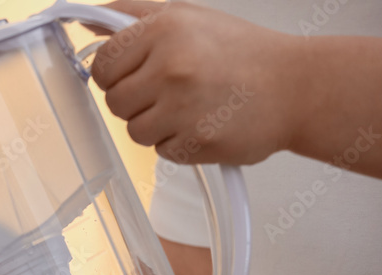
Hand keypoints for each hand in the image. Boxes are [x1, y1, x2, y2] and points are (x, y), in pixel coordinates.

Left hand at [93, 1, 302, 164]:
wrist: (296, 87)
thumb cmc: (242, 53)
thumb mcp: (187, 17)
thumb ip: (132, 17)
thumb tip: (84, 20)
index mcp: (164, 29)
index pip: (102, 64)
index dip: (114, 73)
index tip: (132, 74)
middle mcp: (171, 67)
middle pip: (115, 101)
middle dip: (137, 100)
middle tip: (170, 90)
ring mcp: (182, 108)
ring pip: (134, 131)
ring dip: (156, 124)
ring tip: (190, 107)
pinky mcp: (193, 142)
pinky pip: (160, 151)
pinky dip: (177, 142)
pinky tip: (203, 123)